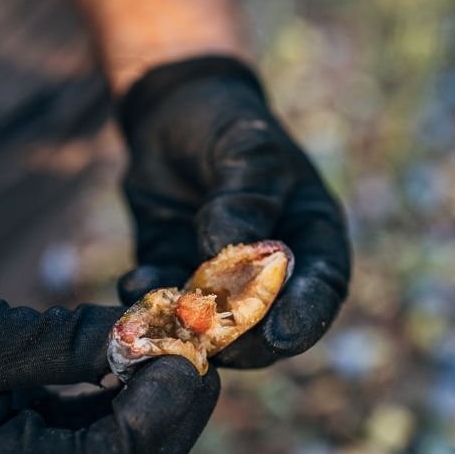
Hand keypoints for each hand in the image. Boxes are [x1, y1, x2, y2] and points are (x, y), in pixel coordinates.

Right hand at [0, 280, 218, 453]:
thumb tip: (143, 336)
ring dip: (151, 413)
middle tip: (199, 357)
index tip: (187, 353)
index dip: (158, 412)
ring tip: (176, 356)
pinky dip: (118, 406)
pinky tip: (133, 363)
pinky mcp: (15, 450)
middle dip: (169, 419)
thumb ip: (60, 342)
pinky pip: (84, 439)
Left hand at [118, 56, 350, 367]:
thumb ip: (246, 196)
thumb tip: (230, 248)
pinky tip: (133, 286)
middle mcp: (269, 270)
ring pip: (213, 326)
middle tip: (216, 340)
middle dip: (243, 339)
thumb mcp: (246, 148)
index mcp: (310, 237)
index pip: (321, 289)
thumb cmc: (225, 123)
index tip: (280, 334)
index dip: (304, 317)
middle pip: (268, 325)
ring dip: (190, 330)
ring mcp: (219, 280)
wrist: (168, 113)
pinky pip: (164, 302)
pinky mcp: (174, 275)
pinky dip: (149, 302)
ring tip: (168, 318)